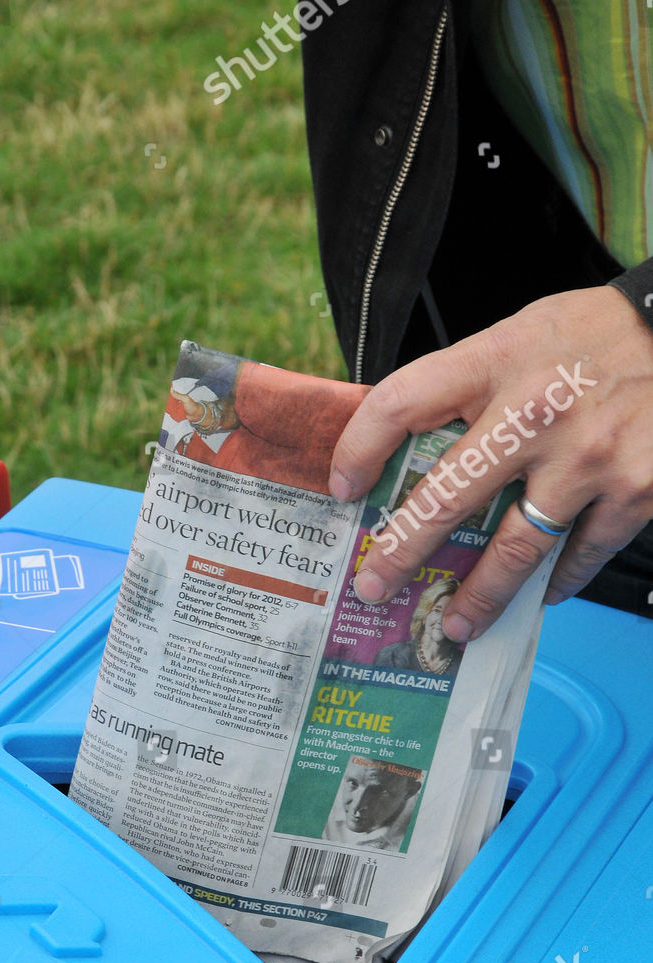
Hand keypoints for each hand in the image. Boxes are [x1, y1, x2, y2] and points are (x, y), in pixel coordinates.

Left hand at [327, 286, 652, 639]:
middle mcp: (534, 412)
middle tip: (374, 588)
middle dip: (401, 554)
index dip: (358, 449)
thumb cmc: (596, 335)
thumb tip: (410, 449)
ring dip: (479, 596)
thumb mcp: (521, 335)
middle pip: (445, 497)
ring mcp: (586, 458)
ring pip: (514, 549)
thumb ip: (469, 385)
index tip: (342, 489)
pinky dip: (558, 582)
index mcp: (496, 360)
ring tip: (458, 625)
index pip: (400, 403)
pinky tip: (540, 595)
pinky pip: (581, 554)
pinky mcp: (635, 491)